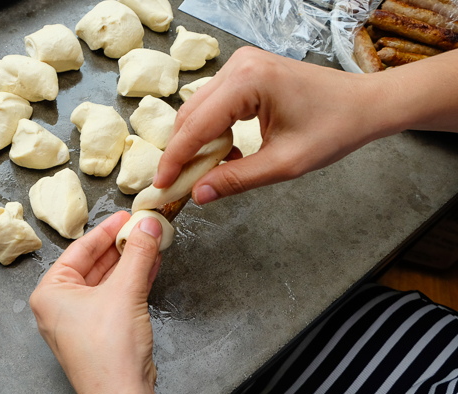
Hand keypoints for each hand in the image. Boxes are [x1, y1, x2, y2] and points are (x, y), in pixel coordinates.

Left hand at [29, 211, 162, 393]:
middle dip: (122, 245)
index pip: (80, 249)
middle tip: (142, 227)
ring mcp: (83, 319)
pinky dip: (135, 279)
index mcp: (51, 292)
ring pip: (109, 279)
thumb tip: (147, 225)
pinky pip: (117, 295)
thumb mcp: (125, 291)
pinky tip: (151, 263)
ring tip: (151, 240)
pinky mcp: (102, 329)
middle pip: (95, 263)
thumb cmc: (108, 352)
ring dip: (132, 261)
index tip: (125, 216)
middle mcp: (62, 305)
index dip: (106, 230)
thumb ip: (138, 253)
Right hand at [154, 47, 457, 204]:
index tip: (161, 186)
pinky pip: (215, 105)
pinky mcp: (246, 73)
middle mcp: (238, 65)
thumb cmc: (334, 129)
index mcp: (247, 81)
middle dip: (182, 152)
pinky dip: (212, 132)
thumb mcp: (284, 163)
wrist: (364, 105)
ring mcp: (241, 66)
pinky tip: (227, 154)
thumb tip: (198, 194)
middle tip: (178, 186)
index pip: (196, 125)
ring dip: (197, 143)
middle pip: (190, 115)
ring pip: (199, 110)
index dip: (175, 159)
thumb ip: (236, 179)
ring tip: (205, 174)